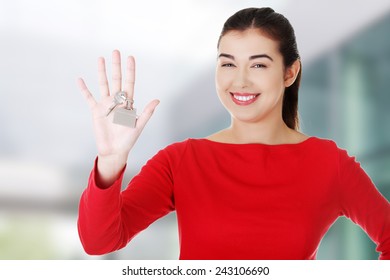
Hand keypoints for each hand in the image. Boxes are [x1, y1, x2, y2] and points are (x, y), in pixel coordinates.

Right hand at [78, 50, 158, 184]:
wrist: (114, 150)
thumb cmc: (128, 140)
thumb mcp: (139, 125)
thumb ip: (147, 112)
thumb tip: (157, 100)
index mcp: (128, 103)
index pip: (129, 83)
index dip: (130, 71)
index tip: (130, 58)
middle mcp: (116, 101)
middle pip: (116, 80)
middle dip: (116, 66)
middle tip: (116, 51)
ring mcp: (105, 105)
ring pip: (103, 84)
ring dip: (101, 72)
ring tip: (101, 58)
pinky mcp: (96, 111)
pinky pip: (88, 98)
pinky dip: (84, 89)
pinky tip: (80, 79)